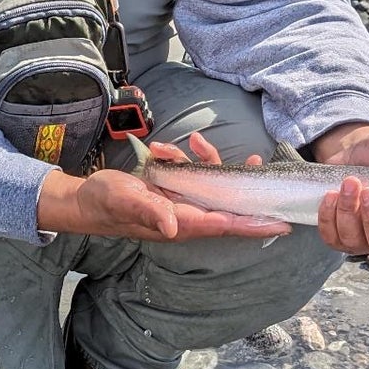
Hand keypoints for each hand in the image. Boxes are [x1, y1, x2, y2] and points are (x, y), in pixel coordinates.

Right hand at [37, 131, 280, 241]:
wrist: (87, 199)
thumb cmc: (106, 204)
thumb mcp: (126, 202)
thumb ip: (150, 213)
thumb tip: (174, 227)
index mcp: (182, 222)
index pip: (226, 224)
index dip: (255, 224)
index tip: (282, 223)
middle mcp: (186, 214)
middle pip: (228, 204)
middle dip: (245, 185)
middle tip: (258, 164)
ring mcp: (180, 201)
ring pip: (210, 183)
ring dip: (205, 160)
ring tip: (192, 141)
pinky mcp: (172, 188)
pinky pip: (190, 172)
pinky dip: (182, 157)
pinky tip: (162, 147)